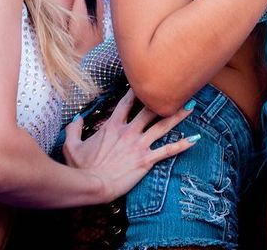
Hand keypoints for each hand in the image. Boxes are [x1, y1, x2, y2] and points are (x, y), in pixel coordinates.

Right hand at [63, 89, 196, 202]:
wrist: (92, 185)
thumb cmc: (81, 167)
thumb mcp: (71, 146)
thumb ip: (74, 129)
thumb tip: (76, 118)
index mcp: (112, 126)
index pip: (126, 103)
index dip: (136, 90)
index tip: (145, 80)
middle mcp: (129, 131)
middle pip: (150, 109)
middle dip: (164, 98)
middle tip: (178, 88)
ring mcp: (139, 145)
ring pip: (163, 126)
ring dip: (178, 116)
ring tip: (191, 106)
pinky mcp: (146, 159)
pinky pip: (168, 150)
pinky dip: (182, 145)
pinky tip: (195, 140)